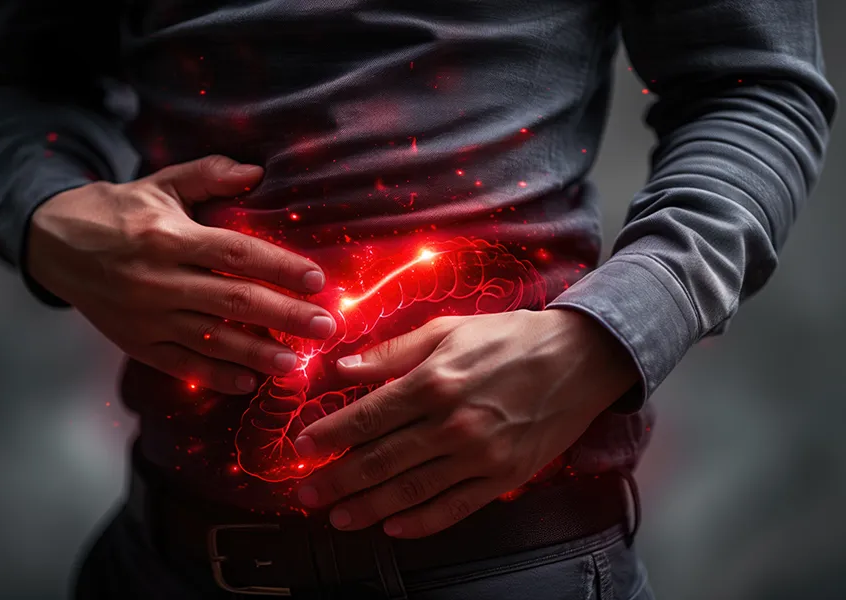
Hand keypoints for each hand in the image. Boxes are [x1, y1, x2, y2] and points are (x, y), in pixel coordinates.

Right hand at [27, 155, 336, 393]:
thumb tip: (257, 171)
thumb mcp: (161, 184)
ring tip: (297, 363)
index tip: (317, 281)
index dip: (280, 268)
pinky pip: (181, 365)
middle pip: (234, 301)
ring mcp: (147, 316)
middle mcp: (159, 280)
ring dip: (258, 353)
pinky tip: (248, 382)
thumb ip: (209, 176)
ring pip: (212, 340)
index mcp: (169, 238)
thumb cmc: (119, 212)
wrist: (54, 243)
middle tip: (325, 327)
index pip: (236, 254)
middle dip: (284, 316)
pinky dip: (215, 376)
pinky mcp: (136, 342)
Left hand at [293, 309, 637, 537]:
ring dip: (367, 507)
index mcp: (434, 381)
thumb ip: (392, 351)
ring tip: (337, 517)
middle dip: (336, 479)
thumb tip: (342, 366)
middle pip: (380, 460)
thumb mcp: (448, 329)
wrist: (579, 359)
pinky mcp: (503, 477)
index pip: (367, 416)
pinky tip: (392, 527)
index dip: (329, 435)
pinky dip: (420, 522)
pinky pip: (454, 508)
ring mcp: (478, 455)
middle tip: (305, 493)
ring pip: (410, 490)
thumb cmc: (510, 338)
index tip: (301, 447)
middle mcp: (451, 423)